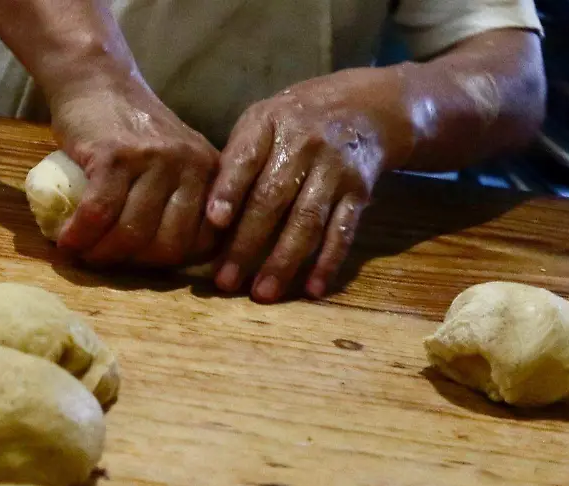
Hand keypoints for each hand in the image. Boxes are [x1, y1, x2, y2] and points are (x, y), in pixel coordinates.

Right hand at [51, 75, 219, 266]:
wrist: (99, 82)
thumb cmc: (133, 131)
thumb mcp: (175, 161)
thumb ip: (184, 199)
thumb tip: (172, 259)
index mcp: (210, 173)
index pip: (202, 241)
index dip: (168, 262)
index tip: (139, 260)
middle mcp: (189, 165)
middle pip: (166, 244)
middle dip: (134, 263)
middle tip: (107, 260)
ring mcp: (153, 159)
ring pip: (131, 232)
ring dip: (101, 253)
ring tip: (83, 253)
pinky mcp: (115, 155)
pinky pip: (98, 212)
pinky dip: (80, 234)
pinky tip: (67, 240)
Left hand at [205, 66, 417, 301]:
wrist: (364, 108)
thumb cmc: (293, 124)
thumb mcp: (260, 123)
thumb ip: (234, 161)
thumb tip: (204, 216)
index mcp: (270, 124)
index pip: (246, 158)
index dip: (229, 190)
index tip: (214, 222)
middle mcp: (305, 144)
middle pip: (273, 199)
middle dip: (247, 244)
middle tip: (225, 280)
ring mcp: (335, 169)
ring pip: (307, 221)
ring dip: (284, 261)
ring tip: (262, 293)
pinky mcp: (359, 192)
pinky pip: (343, 231)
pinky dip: (328, 262)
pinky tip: (313, 289)